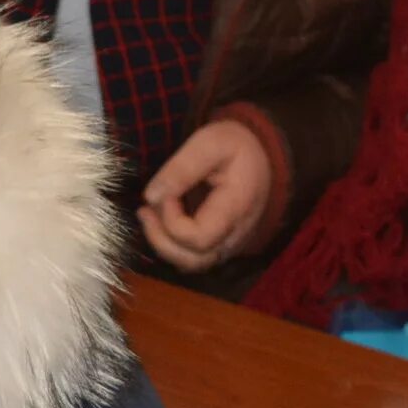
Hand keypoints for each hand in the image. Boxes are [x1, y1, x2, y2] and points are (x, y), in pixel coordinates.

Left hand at [139, 120, 275, 272]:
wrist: (262, 156)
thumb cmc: (236, 147)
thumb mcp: (210, 143)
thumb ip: (182, 168)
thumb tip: (151, 196)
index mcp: (236, 209)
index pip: (199, 238)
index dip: (172, 221)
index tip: (166, 194)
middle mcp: (235, 236)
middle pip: (193, 260)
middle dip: (160, 238)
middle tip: (145, 209)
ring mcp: (229, 244)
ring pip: (191, 264)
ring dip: (162, 244)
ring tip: (148, 215)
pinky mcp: (220, 244)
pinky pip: (193, 258)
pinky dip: (171, 245)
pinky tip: (159, 222)